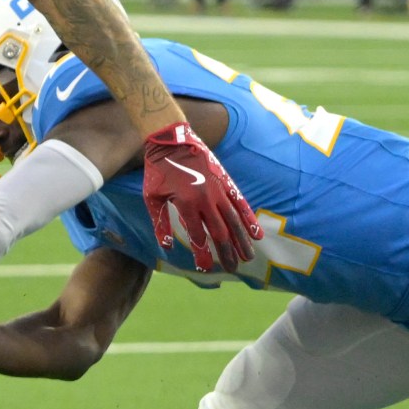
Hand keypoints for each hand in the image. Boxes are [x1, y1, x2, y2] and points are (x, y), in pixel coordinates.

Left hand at [142, 123, 259, 272]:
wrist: (172, 139)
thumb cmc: (158, 170)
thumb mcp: (152, 198)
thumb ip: (160, 223)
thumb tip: (167, 248)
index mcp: (187, 203)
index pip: (198, 236)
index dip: (203, 255)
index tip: (206, 270)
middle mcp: (206, 198)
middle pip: (220, 232)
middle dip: (227, 253)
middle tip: (233, 270)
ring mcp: (219, 189)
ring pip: (234, 220)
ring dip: (242, 241)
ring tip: (248, 258)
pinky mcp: (226, 182)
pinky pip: (240, 203)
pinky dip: (249, 219)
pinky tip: (256, 233)